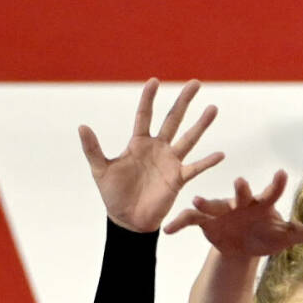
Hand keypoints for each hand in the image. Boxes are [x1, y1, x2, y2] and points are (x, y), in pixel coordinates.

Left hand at [80, 79, 225, 232]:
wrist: (128, 220)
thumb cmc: (114, 195)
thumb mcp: (100, 169)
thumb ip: (92, 148)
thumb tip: (82, 126)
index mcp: (138, 143)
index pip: (144, 115)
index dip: (148, 98)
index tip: (154, 81)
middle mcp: (157, 148)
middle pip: (173, 119)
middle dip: (184, 101)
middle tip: (195, 83)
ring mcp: (170, 162)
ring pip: (188, 138)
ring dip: (201, 124)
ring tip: (213, 108)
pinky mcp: (178, 179)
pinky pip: (195, 168)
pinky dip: (207, 162)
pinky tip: (220, 154)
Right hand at [163, 170, 302, 256]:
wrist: (242, 244)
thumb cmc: (267, 234)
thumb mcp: (289, 237)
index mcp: (262, 204)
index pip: (272, 192)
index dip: (277, 184)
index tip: (283, 172)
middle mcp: (241, 202)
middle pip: (241, 194)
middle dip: (240, 189)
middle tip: (240, 181)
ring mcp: (222, 210)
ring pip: (213, 204)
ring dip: (205, 202)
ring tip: (197, 201)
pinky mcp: (205, 220)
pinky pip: (190, 220)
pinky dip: (179, 223)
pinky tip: (168, 229)